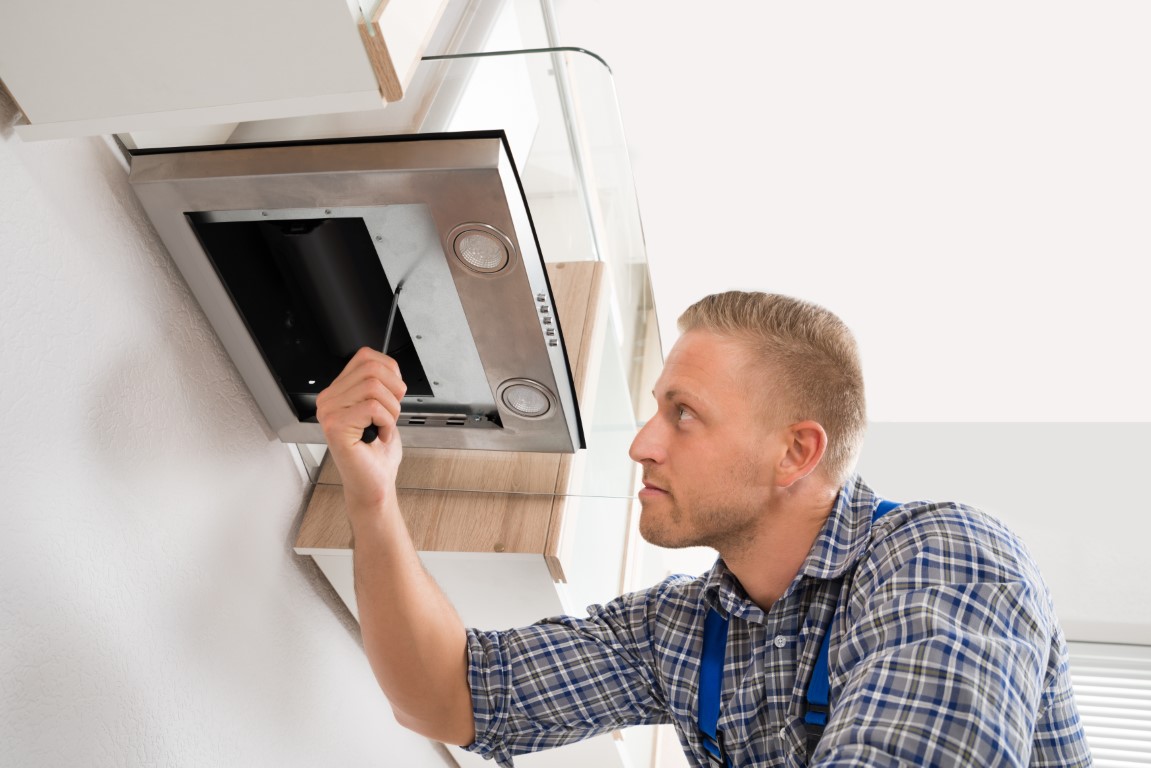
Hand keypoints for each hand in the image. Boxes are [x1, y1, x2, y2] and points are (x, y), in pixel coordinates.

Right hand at [315, 347, 406, 514]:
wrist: (373, 483)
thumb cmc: (377, 451)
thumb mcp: (382, 408)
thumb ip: (380, 383)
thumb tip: (387, 366)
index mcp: (337, 392)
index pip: (365, 357)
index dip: (390, 371)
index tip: (394, 394)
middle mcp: (328, 400)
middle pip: (371, 368)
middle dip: (394, 391)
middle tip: (390, 414)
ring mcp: (329, 412)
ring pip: (373, 387)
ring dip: (391, 409)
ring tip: (384, 427)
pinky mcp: (336, 426)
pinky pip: (372, 407)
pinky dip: (387, 423)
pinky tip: (380, 436)